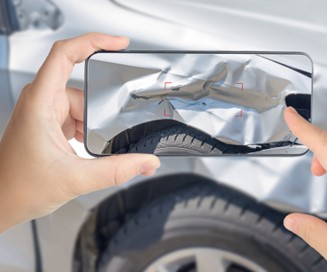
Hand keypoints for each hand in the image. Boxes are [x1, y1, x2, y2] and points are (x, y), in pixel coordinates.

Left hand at [0, 33, 159, 231]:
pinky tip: (84, 147)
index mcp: (40, 103)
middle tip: (107, 131)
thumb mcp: (75, 178)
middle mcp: (40, 102)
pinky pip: (76, 116)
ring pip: (82, 105)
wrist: (3, 201)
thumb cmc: (20, 187)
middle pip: (83, 89)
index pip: (65, 54)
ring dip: (91, 125)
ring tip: (88, 148)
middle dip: (99, 111)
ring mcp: (44, 112)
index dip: (94, 41)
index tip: (118, 44)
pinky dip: (86, 129)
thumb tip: (145, 161)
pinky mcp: (48, 122)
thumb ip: (117, 170)